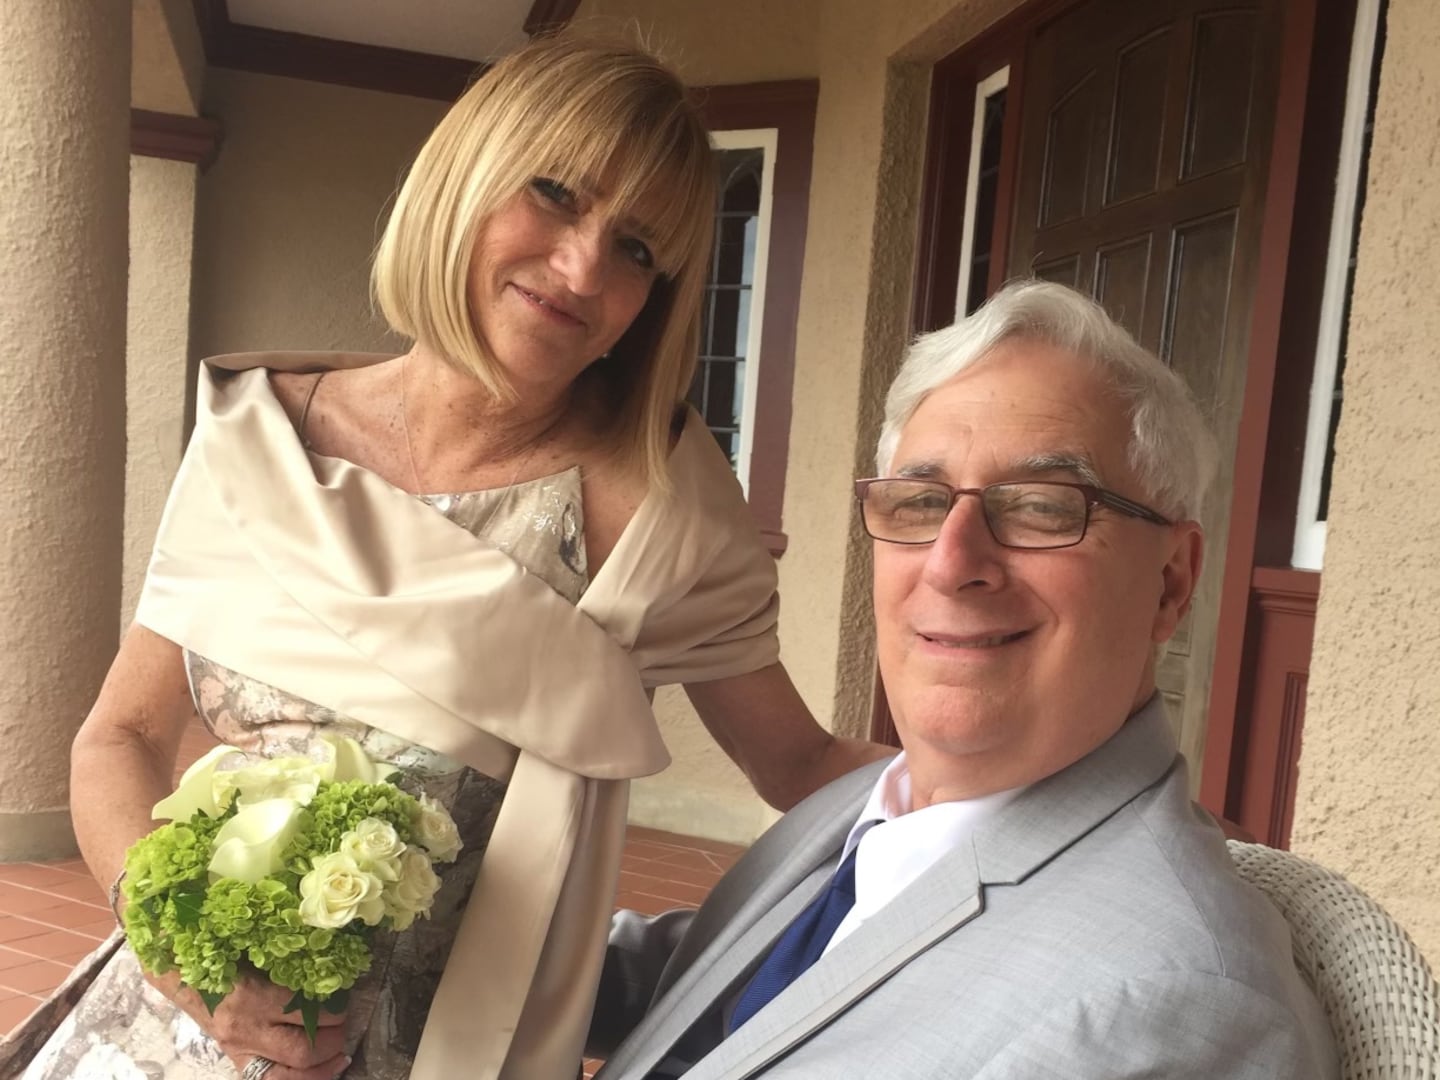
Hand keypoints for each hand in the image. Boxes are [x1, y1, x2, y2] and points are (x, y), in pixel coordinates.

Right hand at [169, 972, 350, 1079]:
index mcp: (256, 996)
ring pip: (288, 1075)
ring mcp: (241, 1050)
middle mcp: (248, 1029)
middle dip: (333, 1041)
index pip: (308, 1014)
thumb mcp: (261, 954)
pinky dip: (299, 1079)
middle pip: (303, 1050)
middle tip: (343, 1026)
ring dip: (321, 1068)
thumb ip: (293, 964)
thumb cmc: (228, 956)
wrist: (186, 976)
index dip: (335, 1011)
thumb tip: (331, 968)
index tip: (344, 1001)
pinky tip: (320, 1072)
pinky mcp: (238, 1061)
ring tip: (338, 1057)